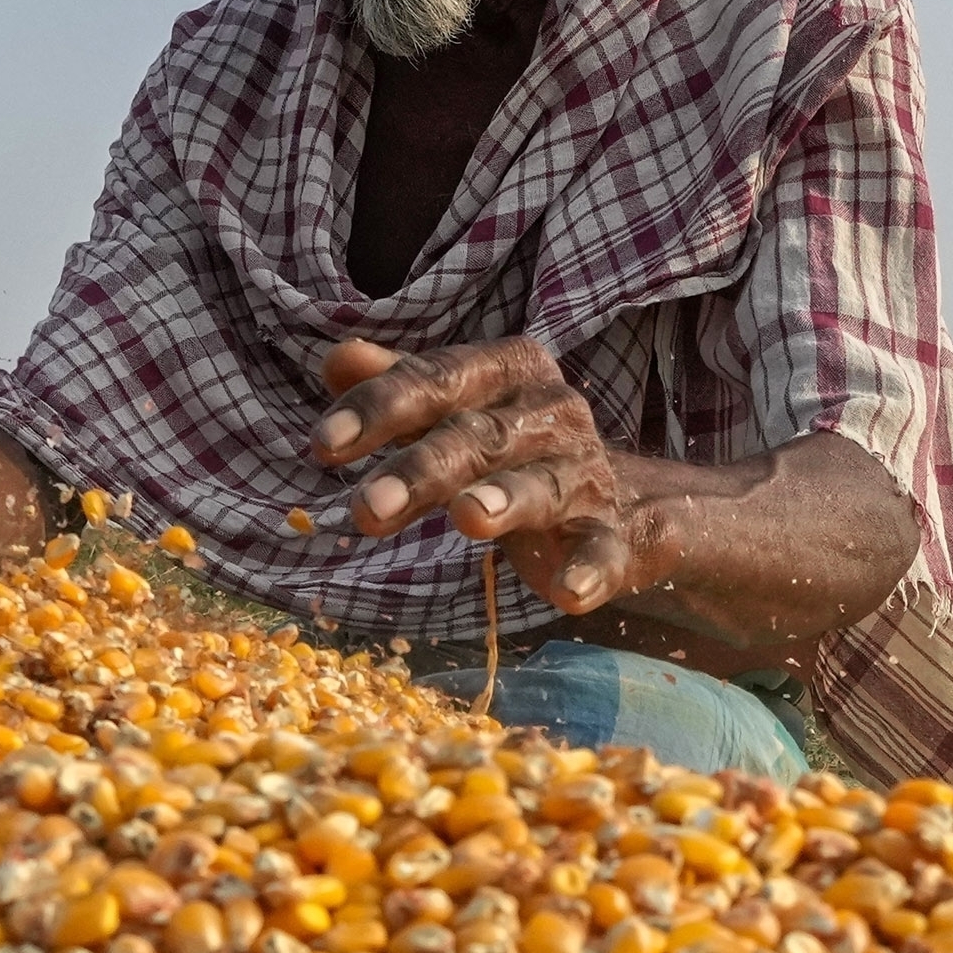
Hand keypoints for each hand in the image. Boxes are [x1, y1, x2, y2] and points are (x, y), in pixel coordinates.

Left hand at [311, 333, 644, 612]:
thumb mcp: (460, 411)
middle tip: (366, 508)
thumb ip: (404, 388)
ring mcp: (585, 476)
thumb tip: (339, 359)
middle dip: (423, 469)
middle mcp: (551, 415)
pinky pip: (602, 550)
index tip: (323, 445)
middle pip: (481, 436)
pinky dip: (588, 571)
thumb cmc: (518, 450)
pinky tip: (568, 593)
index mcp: (509, 373)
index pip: (439, 379)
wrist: (629, 502)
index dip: (380, 408)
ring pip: (541, 486)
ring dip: (504, 501)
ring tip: (468, 517)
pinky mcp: (612, 536)